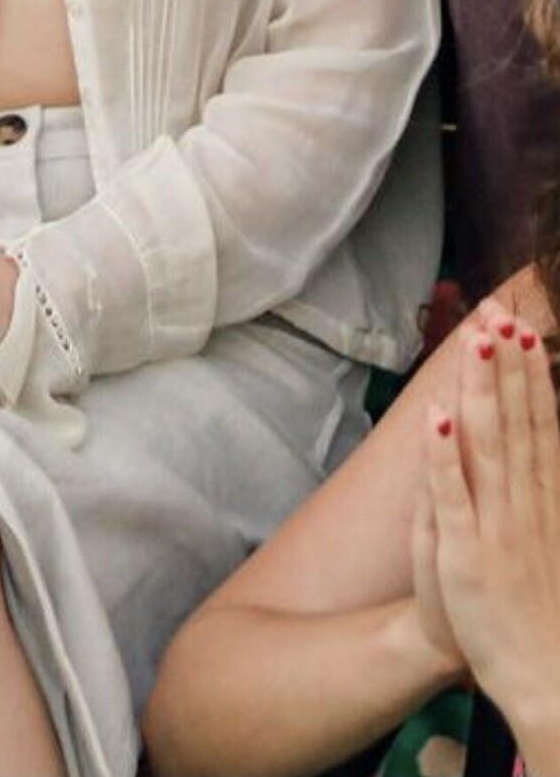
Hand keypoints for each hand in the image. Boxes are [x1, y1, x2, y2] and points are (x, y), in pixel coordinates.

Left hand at [418, 301, 559, 756]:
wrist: (539, 676)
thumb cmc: (535, 604)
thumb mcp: (547, 535)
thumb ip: (540, 485)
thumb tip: (536, 438)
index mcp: (544, 497)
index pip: (537, 422)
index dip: (529, 373)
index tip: (522, 328)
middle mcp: (524, 503)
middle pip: (514, 420)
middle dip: (506, 364)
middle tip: (499, 311)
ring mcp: (495, 525)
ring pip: (487, 443)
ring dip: (482, 391)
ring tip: (477, 343)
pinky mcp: (465, 552)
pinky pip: (452, 495)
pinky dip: (444, 456)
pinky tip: (439, 418)